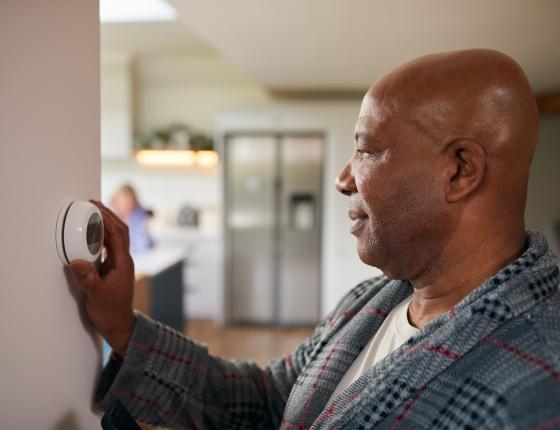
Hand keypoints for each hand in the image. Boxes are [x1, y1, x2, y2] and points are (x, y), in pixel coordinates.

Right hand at [70, 200, 134, 356]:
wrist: (119, 324)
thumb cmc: (111, 311)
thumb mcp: (97, 296)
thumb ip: (88, 279)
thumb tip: (77, 262)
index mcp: (123, 263)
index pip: (118, 234)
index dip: (108, 219)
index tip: (96, 207)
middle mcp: (124, 260)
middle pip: (120, 231)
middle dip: (109, 215)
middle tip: (94, 203)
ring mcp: (119, 263)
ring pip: (116, 237)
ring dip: (106, 223)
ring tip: (93, 212)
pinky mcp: (113, 268)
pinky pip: (110, 246)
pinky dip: (102, 235)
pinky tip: (93, 233)